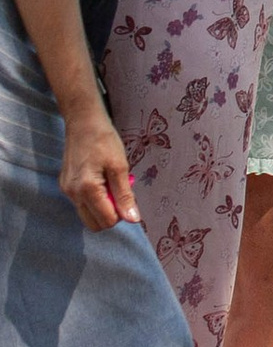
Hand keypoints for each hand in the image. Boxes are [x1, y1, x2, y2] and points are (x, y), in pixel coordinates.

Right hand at [58, 100, 137, 228]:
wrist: (83, 122)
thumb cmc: (104, 140)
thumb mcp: (120, 166)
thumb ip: (125, 195)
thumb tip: (133, 219)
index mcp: (86, 190)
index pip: (105, 220)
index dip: (121, 214)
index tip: (128, 197)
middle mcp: (72, 194)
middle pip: (94, 223)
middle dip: (111, 214)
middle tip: (121, 192)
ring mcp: (66, 191)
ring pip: (87, 214)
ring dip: (102, 206)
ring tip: (111, 184)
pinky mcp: (65, 185)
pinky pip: (81, 203)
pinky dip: (94, 199)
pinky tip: (102, 180)